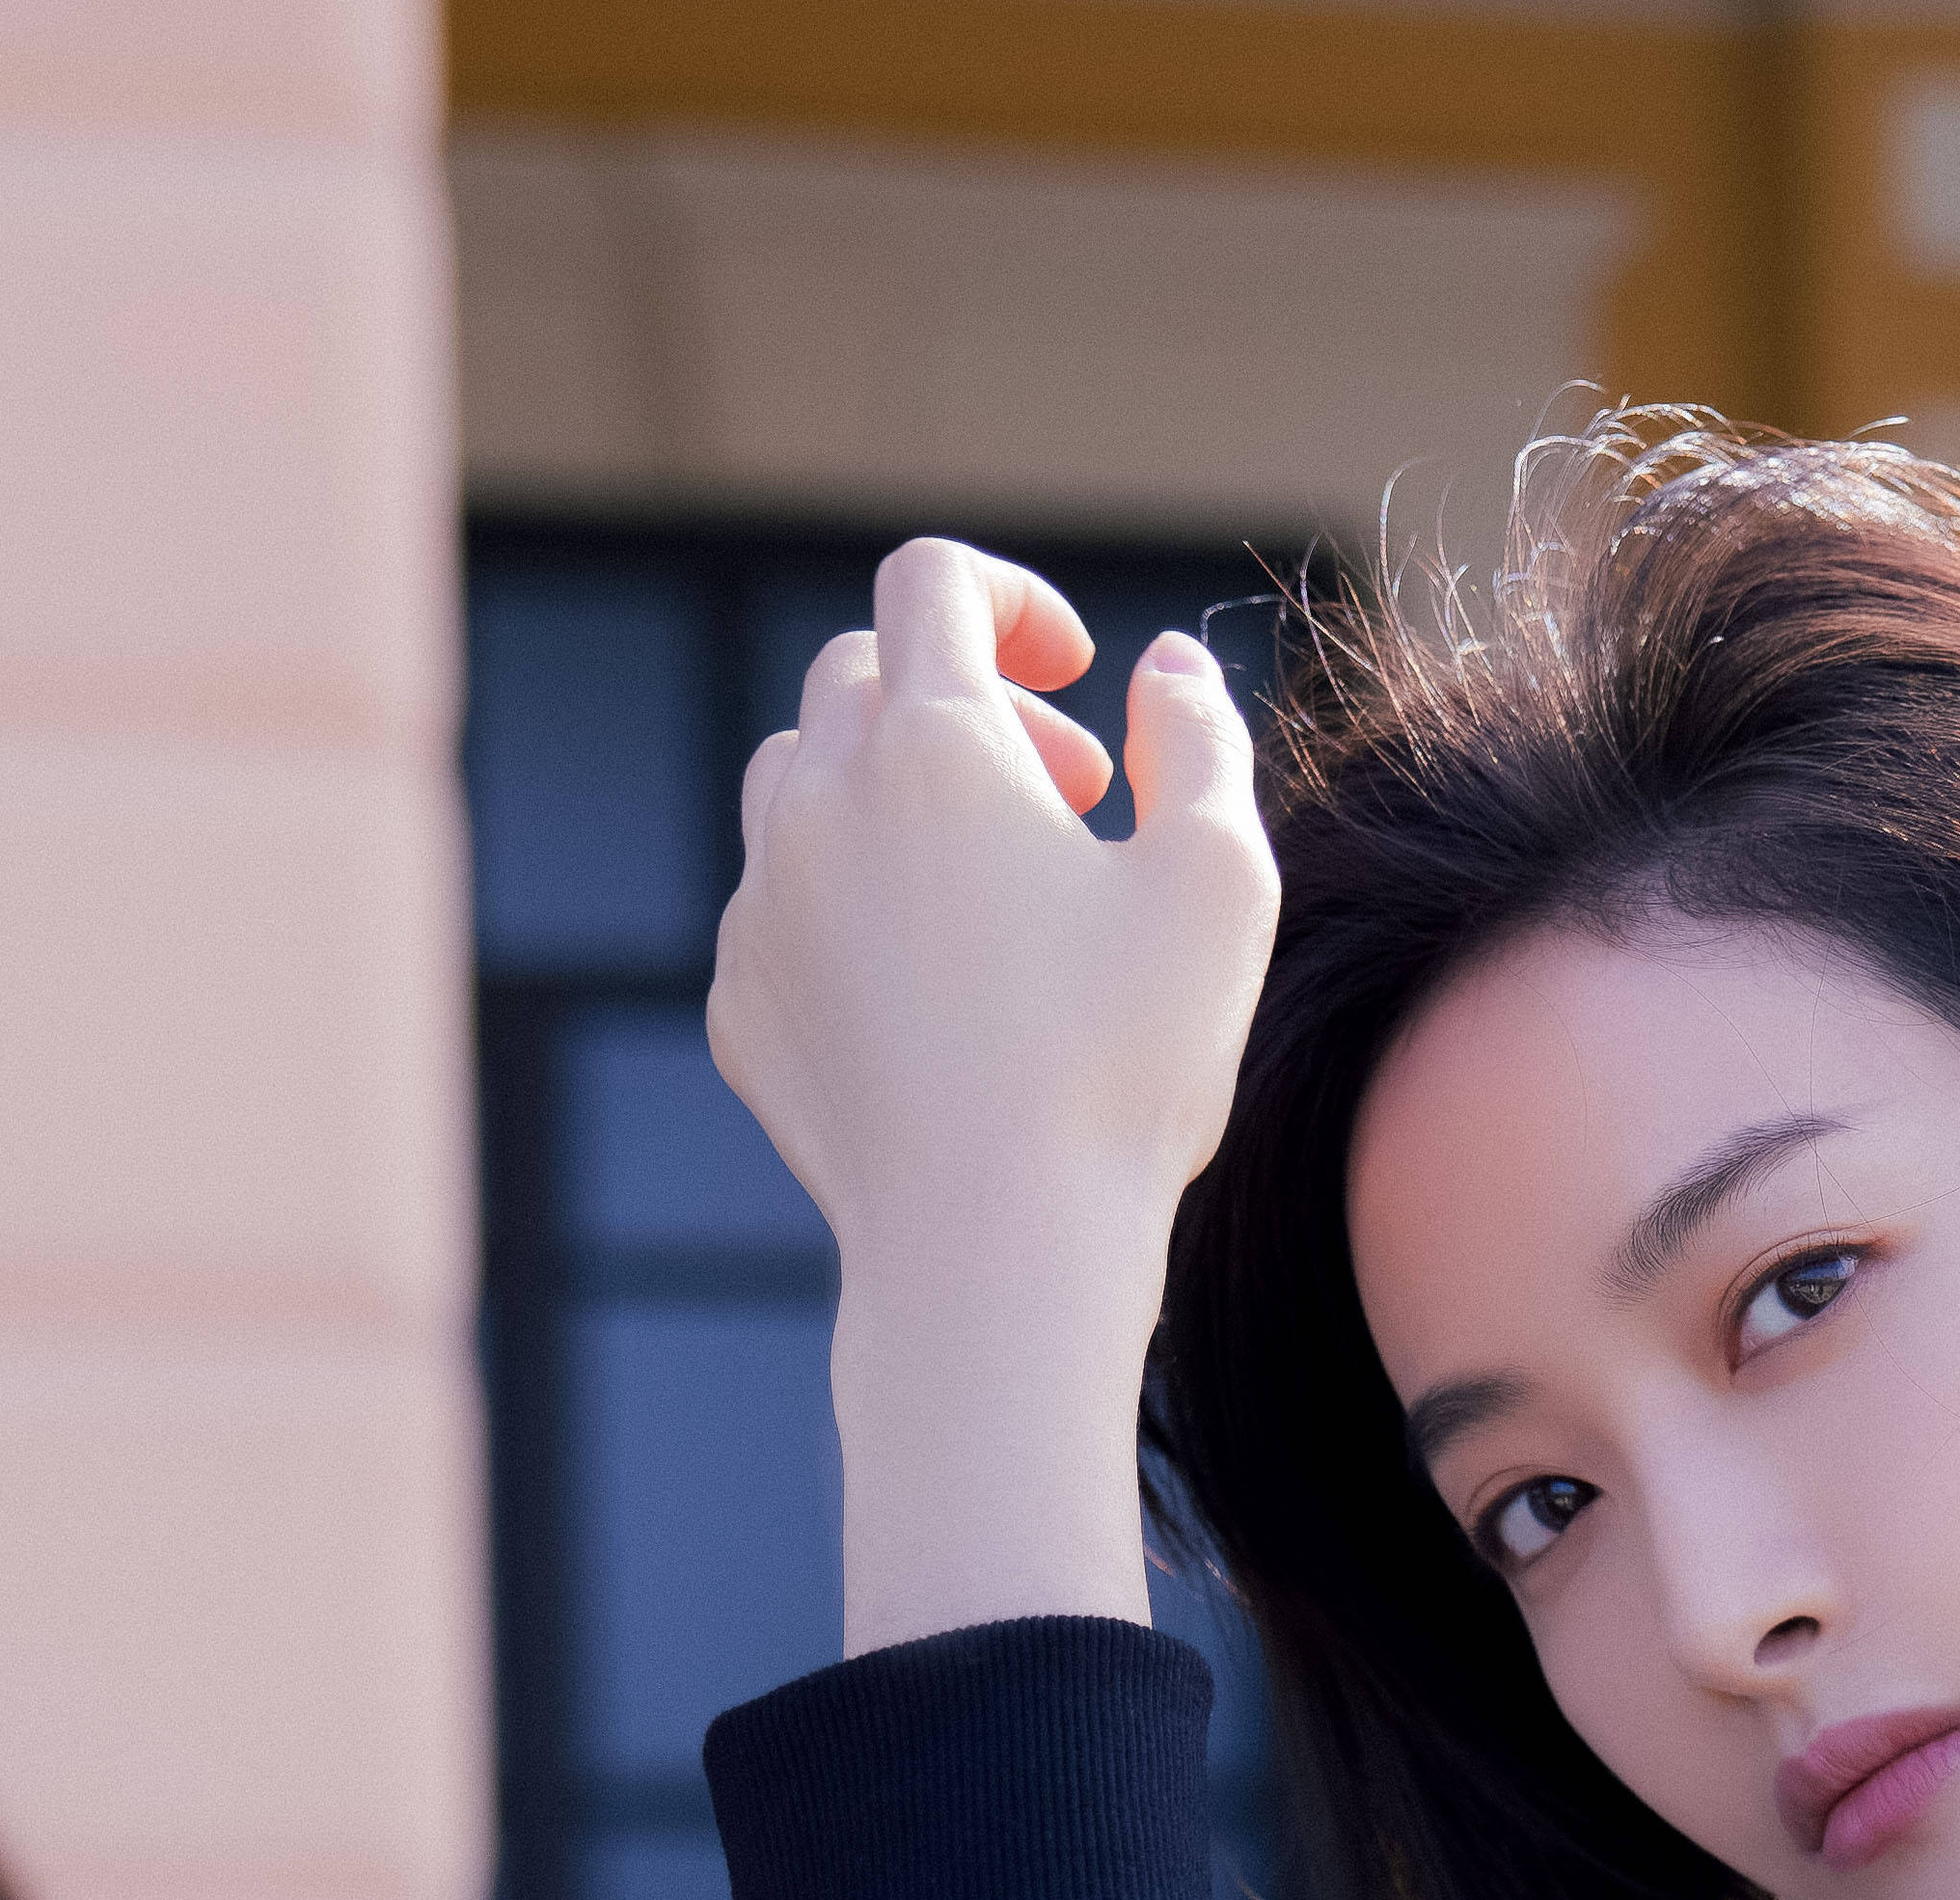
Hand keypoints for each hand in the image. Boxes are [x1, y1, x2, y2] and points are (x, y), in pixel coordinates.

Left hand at [706, 539, 1276, 1650]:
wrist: (991, 1256)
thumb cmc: (1122, 1070)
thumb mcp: (1218, 886)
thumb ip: (1201, 744)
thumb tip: (1166, 670)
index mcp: (934, 742)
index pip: (936, 584)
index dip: (1012, 601)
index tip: (1077, 671)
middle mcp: (819, 799)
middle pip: (860, 674)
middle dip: (967, 706)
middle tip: (1066, 799)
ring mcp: (762, 906)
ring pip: (799, 783)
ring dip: (891, 797)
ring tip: (986, 889)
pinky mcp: (742, 1006)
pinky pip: (781, 912)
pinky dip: (852, 913)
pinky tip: (937, 996)